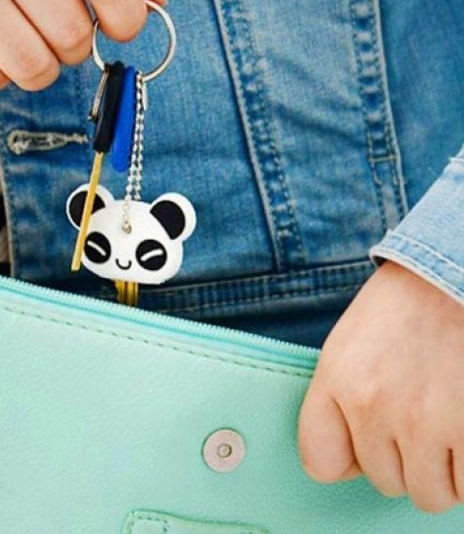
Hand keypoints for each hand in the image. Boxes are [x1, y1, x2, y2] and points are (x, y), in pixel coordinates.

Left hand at [299, 260, 463, 512]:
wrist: (454, 276)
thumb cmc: (406, 306)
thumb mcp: (352, 342)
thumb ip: (341, 398)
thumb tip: (349, 462)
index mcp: (338, 378)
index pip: (319, 461)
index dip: (346, 459)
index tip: (364, 446)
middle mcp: (373, 404)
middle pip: (384, 480)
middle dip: (404, 459)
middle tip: (420, 416)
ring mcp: (424, 421)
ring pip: (429, 494)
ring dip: (442, 471)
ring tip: (447, 421)